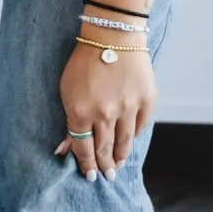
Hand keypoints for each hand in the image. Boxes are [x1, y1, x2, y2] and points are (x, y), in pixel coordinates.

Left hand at [53, 41, 155, 181]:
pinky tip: (130, 142)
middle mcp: (105, 114)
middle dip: (104, 166)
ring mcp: (128, 107)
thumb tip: (66, 148)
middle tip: (107, 176)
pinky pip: (140, 126)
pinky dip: (134, 136)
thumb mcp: (67, 89)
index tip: (90, 175)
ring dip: (121, 157)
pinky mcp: (146, 99)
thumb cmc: (85, 60)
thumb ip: (70, 120)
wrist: (113, 35)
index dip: (86, 165)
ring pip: (124, 143)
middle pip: (104, 149)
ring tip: (118, 165)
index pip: (84, 149)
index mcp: (81, 112)